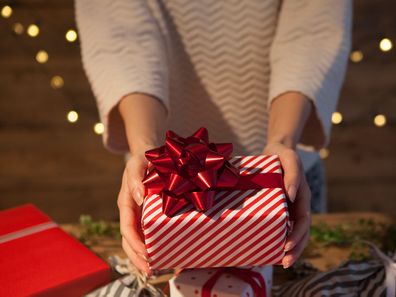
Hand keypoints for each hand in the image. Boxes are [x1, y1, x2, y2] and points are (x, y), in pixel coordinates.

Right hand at [117, 150, 150, 274]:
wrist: (150, 154)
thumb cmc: (144, 158)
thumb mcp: (137, 162)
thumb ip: (135, 178)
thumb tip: (139, 197)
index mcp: (126, 201)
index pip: (127, 227)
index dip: (134, 242)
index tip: (146, 253)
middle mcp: (132, 211)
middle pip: (129, 240)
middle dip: (137, 257)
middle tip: (151, 270)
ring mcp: (140, 214)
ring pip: (138, 240)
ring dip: (144, 256)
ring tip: (156, 270)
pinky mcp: (149, 214)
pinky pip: (149, 233)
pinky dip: (154, 246)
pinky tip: (165, 256)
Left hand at [263, 142, 310, 268]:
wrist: (276, 149)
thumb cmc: (282, 153)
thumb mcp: (289, 158)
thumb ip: (292, 175)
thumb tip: (291, 196)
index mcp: (302, 195)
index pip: (303, 220)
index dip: (298, 235)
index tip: (287, 246)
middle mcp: (298, 203)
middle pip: (301, 230)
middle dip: (296, 248)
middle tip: (285, 262)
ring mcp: (290, 206)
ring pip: (294, 231)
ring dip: (291, 247)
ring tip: (281, 262)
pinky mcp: (280, 206)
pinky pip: (283, 225)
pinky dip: (280, 237)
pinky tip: (271, 248)